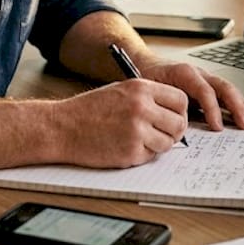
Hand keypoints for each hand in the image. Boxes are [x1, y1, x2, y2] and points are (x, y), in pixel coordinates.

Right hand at [55, 79, 189, 168]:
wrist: (62, 127)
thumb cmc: (89, 109)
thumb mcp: (121, 90)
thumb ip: (148, 97)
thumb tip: (174, 111)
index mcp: (141, 88)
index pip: (180, 100)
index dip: (179, 111)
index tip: (173, 117)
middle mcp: (142, 108)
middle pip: (179, 123)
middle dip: (173, 131)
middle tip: (162, 133)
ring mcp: (137, 131)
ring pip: (168, 143)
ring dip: (158, 145)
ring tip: (139, 140)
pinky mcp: (130, 152)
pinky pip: (150, 156)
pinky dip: (142, 154)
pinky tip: (124, 146)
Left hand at [138, 59, 243, 130]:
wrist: (144, 62)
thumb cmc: (147, 77)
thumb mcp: (151, 88)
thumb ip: (164, 103)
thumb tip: (177, 125)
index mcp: (185, 73)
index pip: (205, 91)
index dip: (212, 109)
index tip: (217, 127)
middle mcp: (199, 74)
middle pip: (224, 87)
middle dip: (237, 107)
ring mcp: (205, 78)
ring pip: (229, 90)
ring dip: (242, 107)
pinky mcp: (208, 85)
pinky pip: (226, 94)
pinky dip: (237, 106)